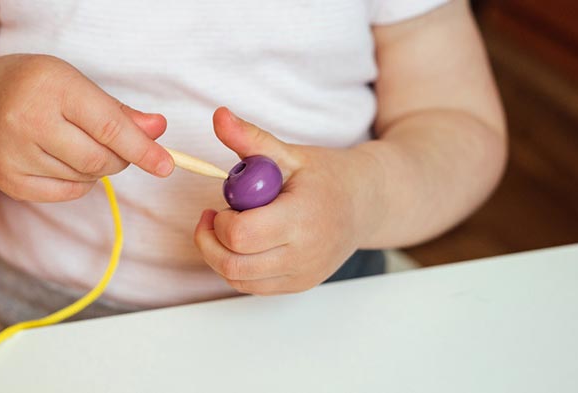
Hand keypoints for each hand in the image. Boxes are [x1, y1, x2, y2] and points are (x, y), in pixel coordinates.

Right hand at [0, 54, 173, 201]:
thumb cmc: (37, 88)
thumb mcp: (77, 85)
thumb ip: (119, 111)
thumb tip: (157, 129)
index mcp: (52, 87)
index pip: (109, 128)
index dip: (143, 150)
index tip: (167, 165)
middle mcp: (27, 120)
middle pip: (99, 160)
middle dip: (120, 159)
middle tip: (117, 146)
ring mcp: (13, 154)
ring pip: (84, 178)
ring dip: (96, 168)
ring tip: (77, 144)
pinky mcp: (8, 180)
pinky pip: (66, 193)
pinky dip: (78, 182)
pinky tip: (61, 159)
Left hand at [195, 107, 383, 294]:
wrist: (366, 203)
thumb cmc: (329, 176)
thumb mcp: (290, 154)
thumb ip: (251, 138)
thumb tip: (219, 115)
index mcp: (302, 217)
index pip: (241, 235)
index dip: (220, 221)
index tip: (221, 205)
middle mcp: (304, 254)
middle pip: (234, 265)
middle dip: (210, 241)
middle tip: (213, 219)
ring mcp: (303, 274)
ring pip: (239, 280)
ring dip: (220, 256)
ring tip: (231, 229)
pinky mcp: (300, 285)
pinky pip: (253, 286)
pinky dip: (238, 268)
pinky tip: (245, 244)